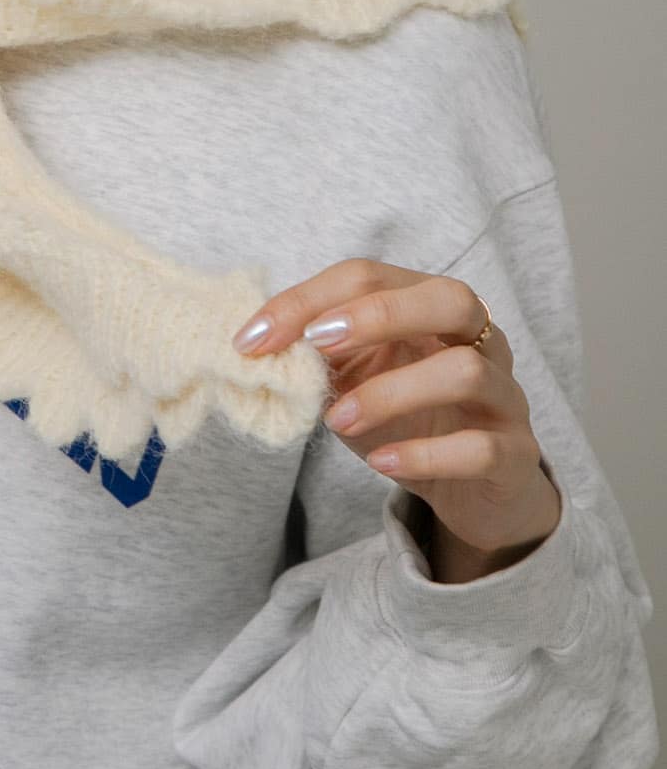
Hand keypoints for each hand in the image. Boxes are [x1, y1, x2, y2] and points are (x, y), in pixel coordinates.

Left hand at [231, 260, 561, 564]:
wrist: (472, 491)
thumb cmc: (405, 419)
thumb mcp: (353, 379)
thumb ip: (318, 355)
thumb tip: (257, 342)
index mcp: (432, 308)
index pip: (372, 278)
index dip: (308, 299)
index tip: (253, 339)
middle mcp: (479, 340)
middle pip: (449, 298)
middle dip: (376, 315)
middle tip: (316, 345)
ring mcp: (504, 395)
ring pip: (465, 371)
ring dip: (389, 393)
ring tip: (337, 419)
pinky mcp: (515, 455)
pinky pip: (480, 447)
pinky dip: (424, 453)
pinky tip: (382, 461)